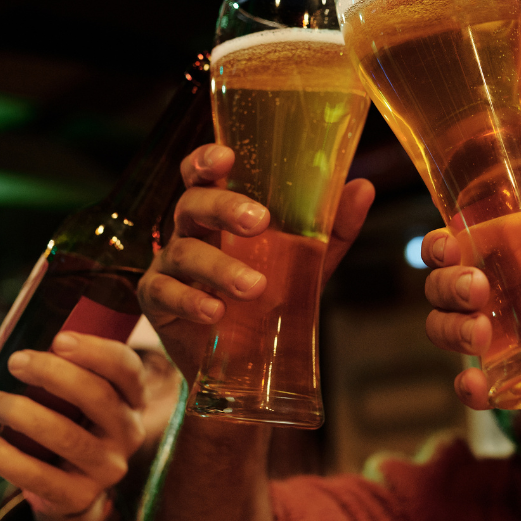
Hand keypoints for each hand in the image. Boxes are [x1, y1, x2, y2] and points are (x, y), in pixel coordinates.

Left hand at [0, 332, 146, 520]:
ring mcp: (109, 466)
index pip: (126, 368)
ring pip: (68, 436)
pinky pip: (42, 477)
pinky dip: (7, 457)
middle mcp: (130, 431)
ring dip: (24, 414)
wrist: (73, 488)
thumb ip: (72, 371)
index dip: (95, 352)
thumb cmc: (72, 424)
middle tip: (16, 361)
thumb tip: (25, 339)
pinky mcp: (81, 495)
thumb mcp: (84, 398)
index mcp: (133, 398)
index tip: (58, 339)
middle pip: (98, 396)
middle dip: (54, 374)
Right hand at [138, 144, 374, 382]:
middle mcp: (191, 232)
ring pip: (183, 251)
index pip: (204, 175)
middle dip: (223, 208)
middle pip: (192, 204)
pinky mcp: (157, 301)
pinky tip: (216, 313)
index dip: (206, 160)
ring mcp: (170, 265)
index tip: (226, 157)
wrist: (249, 364)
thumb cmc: (273, 299)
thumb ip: (332, 229)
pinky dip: (190, 300)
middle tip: (259, 222)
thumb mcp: (308, 264)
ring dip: (219, 267)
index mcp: (221, 214)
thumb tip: (364, 187)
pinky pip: (163, 292)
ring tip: (255, 287)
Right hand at [423, 130, 520, 428]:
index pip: (456, 241)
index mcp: (515, 251)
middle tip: (476, 288)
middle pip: (440, 285)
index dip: (439, 243)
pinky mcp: (520, 379)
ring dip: (449, 330)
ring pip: (446, 331)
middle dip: (444, 285)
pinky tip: (480, 383)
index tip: (451, 244)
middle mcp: (503, 293)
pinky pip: (477, 387)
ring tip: (482, 332)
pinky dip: (468, 388)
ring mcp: (508, 338)